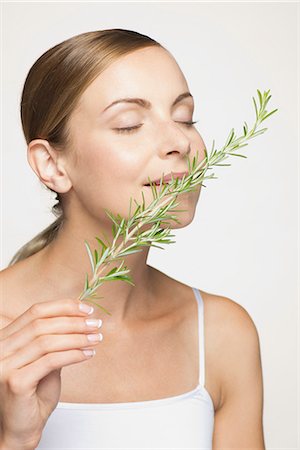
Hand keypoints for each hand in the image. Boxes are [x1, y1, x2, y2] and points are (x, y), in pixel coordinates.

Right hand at [0, 298, 102, 447]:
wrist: (19, 431)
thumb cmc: (31, 398)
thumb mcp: (45, 362)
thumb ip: (55, 342)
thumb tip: (80, 321)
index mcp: (6, 339)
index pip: (35, 312)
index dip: (63, 307)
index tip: (86, 309)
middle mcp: (1, 349)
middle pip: (42, 324)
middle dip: (74, 322)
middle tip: (95, 324)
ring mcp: (5, 365)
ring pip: (47, 341)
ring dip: (77, 337)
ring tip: (95, 338)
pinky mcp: (15, 382)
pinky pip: (50, 361)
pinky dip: (73, 354)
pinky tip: (88, 354)